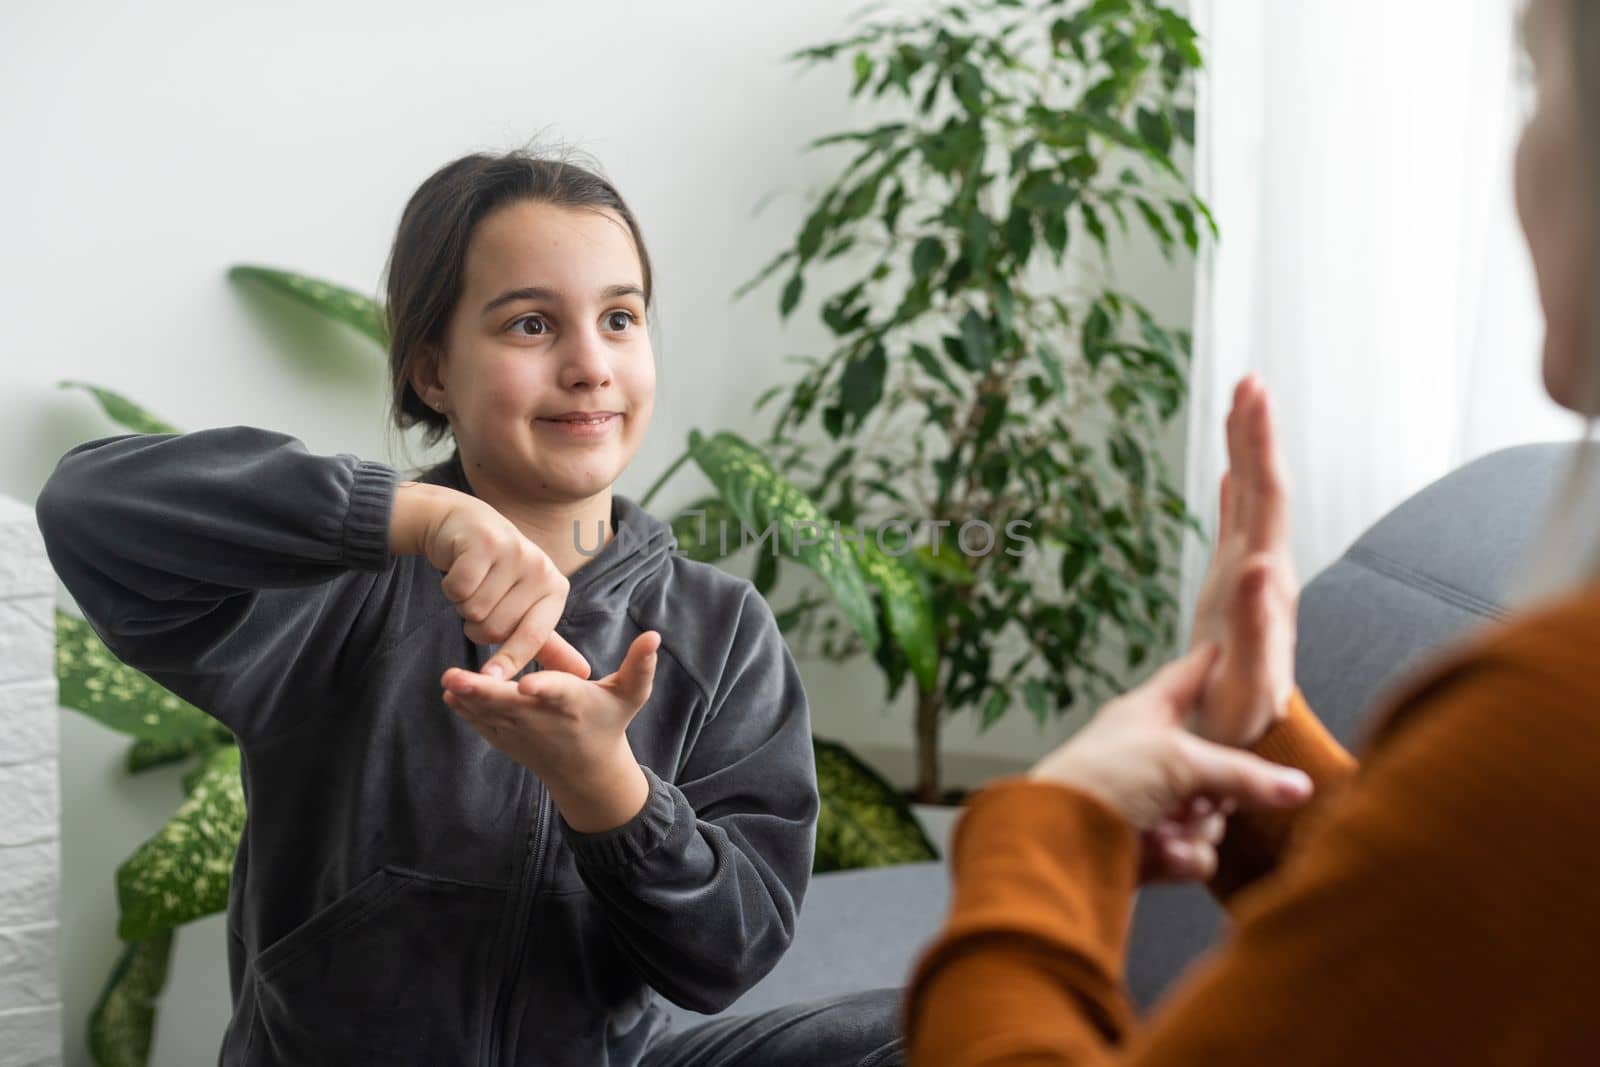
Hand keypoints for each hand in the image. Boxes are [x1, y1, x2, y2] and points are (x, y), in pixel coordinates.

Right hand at [392, 482, 590, 679]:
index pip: (533, 637)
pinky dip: (450, 586)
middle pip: (495, 630)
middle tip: (481, 597)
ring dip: (463, 604)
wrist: (462, 525)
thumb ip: (548, 643)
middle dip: (477, 623)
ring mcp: (514, 551)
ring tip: (473, 582)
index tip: (489, 679)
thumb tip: (584, 673)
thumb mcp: (526, 606)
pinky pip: (458, 590)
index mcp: (556, 588)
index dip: (509, 660)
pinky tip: (458, 568)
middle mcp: (541, 568)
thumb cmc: (496, 573)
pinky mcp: (483, 542)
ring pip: (474, 611)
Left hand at [441, 630, 660, 831]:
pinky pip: (483, 724)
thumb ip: (640, 666)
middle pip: (510, 705)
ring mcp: (521, 733)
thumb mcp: (630, 696)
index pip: (558, 693)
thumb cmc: (609, 722)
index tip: (527, 685)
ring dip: (468, 700)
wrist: (586, 771)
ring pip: (490, 714)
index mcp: (573, 704)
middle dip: (483, 693)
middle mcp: (544, 720)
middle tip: (456, 678)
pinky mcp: (506, 739)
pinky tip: (451, 694)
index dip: (544, 688)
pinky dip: (466, 711)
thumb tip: (655, 635)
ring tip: (448, 682)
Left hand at [1029, 643, 1311, 878]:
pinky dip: (1181, 856)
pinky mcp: (1145, 849)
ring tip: (1169, 829)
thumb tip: (1299, 786)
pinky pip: (1192, 852)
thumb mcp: (1179, 761)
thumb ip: (1242, 774)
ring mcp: (1147, 805)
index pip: (1188, 678)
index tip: (1233, 647)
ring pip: (1208, 816)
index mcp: (1145, 714)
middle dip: (1218, 788)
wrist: (1053, 848)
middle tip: (1203, 796)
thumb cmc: (1100, 781)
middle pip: (1215, 763)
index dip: (1212, 664)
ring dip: (1196, 828)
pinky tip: (1160, 854)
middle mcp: (1147, 755)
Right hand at [1188, 376, 1297, 745]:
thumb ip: (1251, 620)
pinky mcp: (1235, 589)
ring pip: (1252, 500)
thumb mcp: (1244, 676)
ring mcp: (1251, 577)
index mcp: (1266, 580)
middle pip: (1265, 487)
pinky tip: (1231, 472)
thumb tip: (1256, 562)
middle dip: (1257, 432)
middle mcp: (1264, 570)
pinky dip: (1234, 492)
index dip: (1259, 445)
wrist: (1250, 741)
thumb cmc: (1243, 717)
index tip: (1252, 397)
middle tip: (1248, 380)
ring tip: (1240, 405)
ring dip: (1248, 451)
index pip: (1267, 498)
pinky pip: (1235, 526)